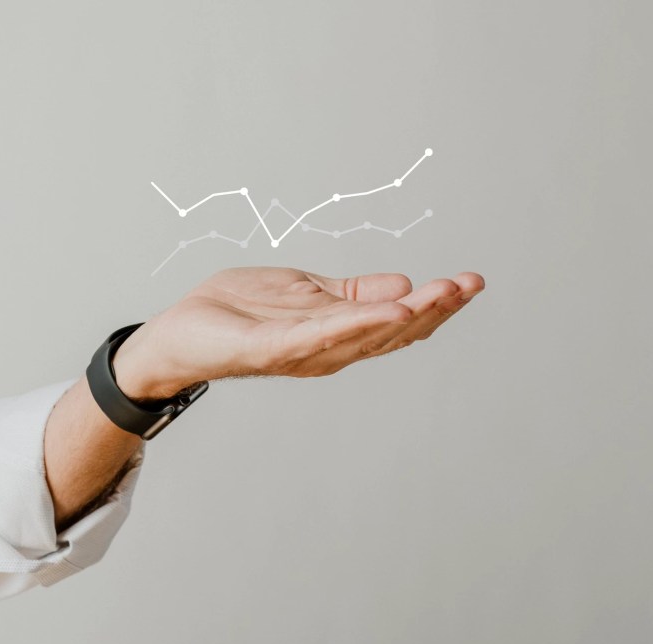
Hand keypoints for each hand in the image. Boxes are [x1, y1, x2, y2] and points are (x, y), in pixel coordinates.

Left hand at [112, 267, 484, 399]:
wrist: (181, 331)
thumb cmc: (239, 312)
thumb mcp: (307, 292)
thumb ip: (353, 293)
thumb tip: (405, 284)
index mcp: (337, 334)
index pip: (396, 322)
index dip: (434, 305)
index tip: (470, 282)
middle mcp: (327, 351)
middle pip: (391, 332)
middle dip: (434, 309)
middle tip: (471, 284)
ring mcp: (301, 352)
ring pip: (365, 336)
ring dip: (408, 315)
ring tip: (443, 294)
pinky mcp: (271, 348)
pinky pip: (320, 337)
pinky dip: (357, 324)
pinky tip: (388, 310)